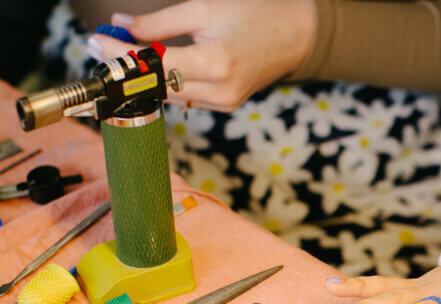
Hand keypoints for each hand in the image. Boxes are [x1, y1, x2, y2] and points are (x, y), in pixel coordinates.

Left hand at [86, 0, 314, 111]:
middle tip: (102, 47)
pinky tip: (158, 67)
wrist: (294, 36)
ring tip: (126, 55)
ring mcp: (225, 102)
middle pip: (157, 87)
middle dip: (126, 68)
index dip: (120, 56)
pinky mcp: (226, 106)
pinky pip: (187, 98)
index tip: (95, 41)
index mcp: (215, 62)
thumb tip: (122, 27)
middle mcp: (220, 89)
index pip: (154, 65)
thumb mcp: (204, 8)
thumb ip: (159, 23)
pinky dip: (168, 84)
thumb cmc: (253, 15)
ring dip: (145, 77)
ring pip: (169, 96)